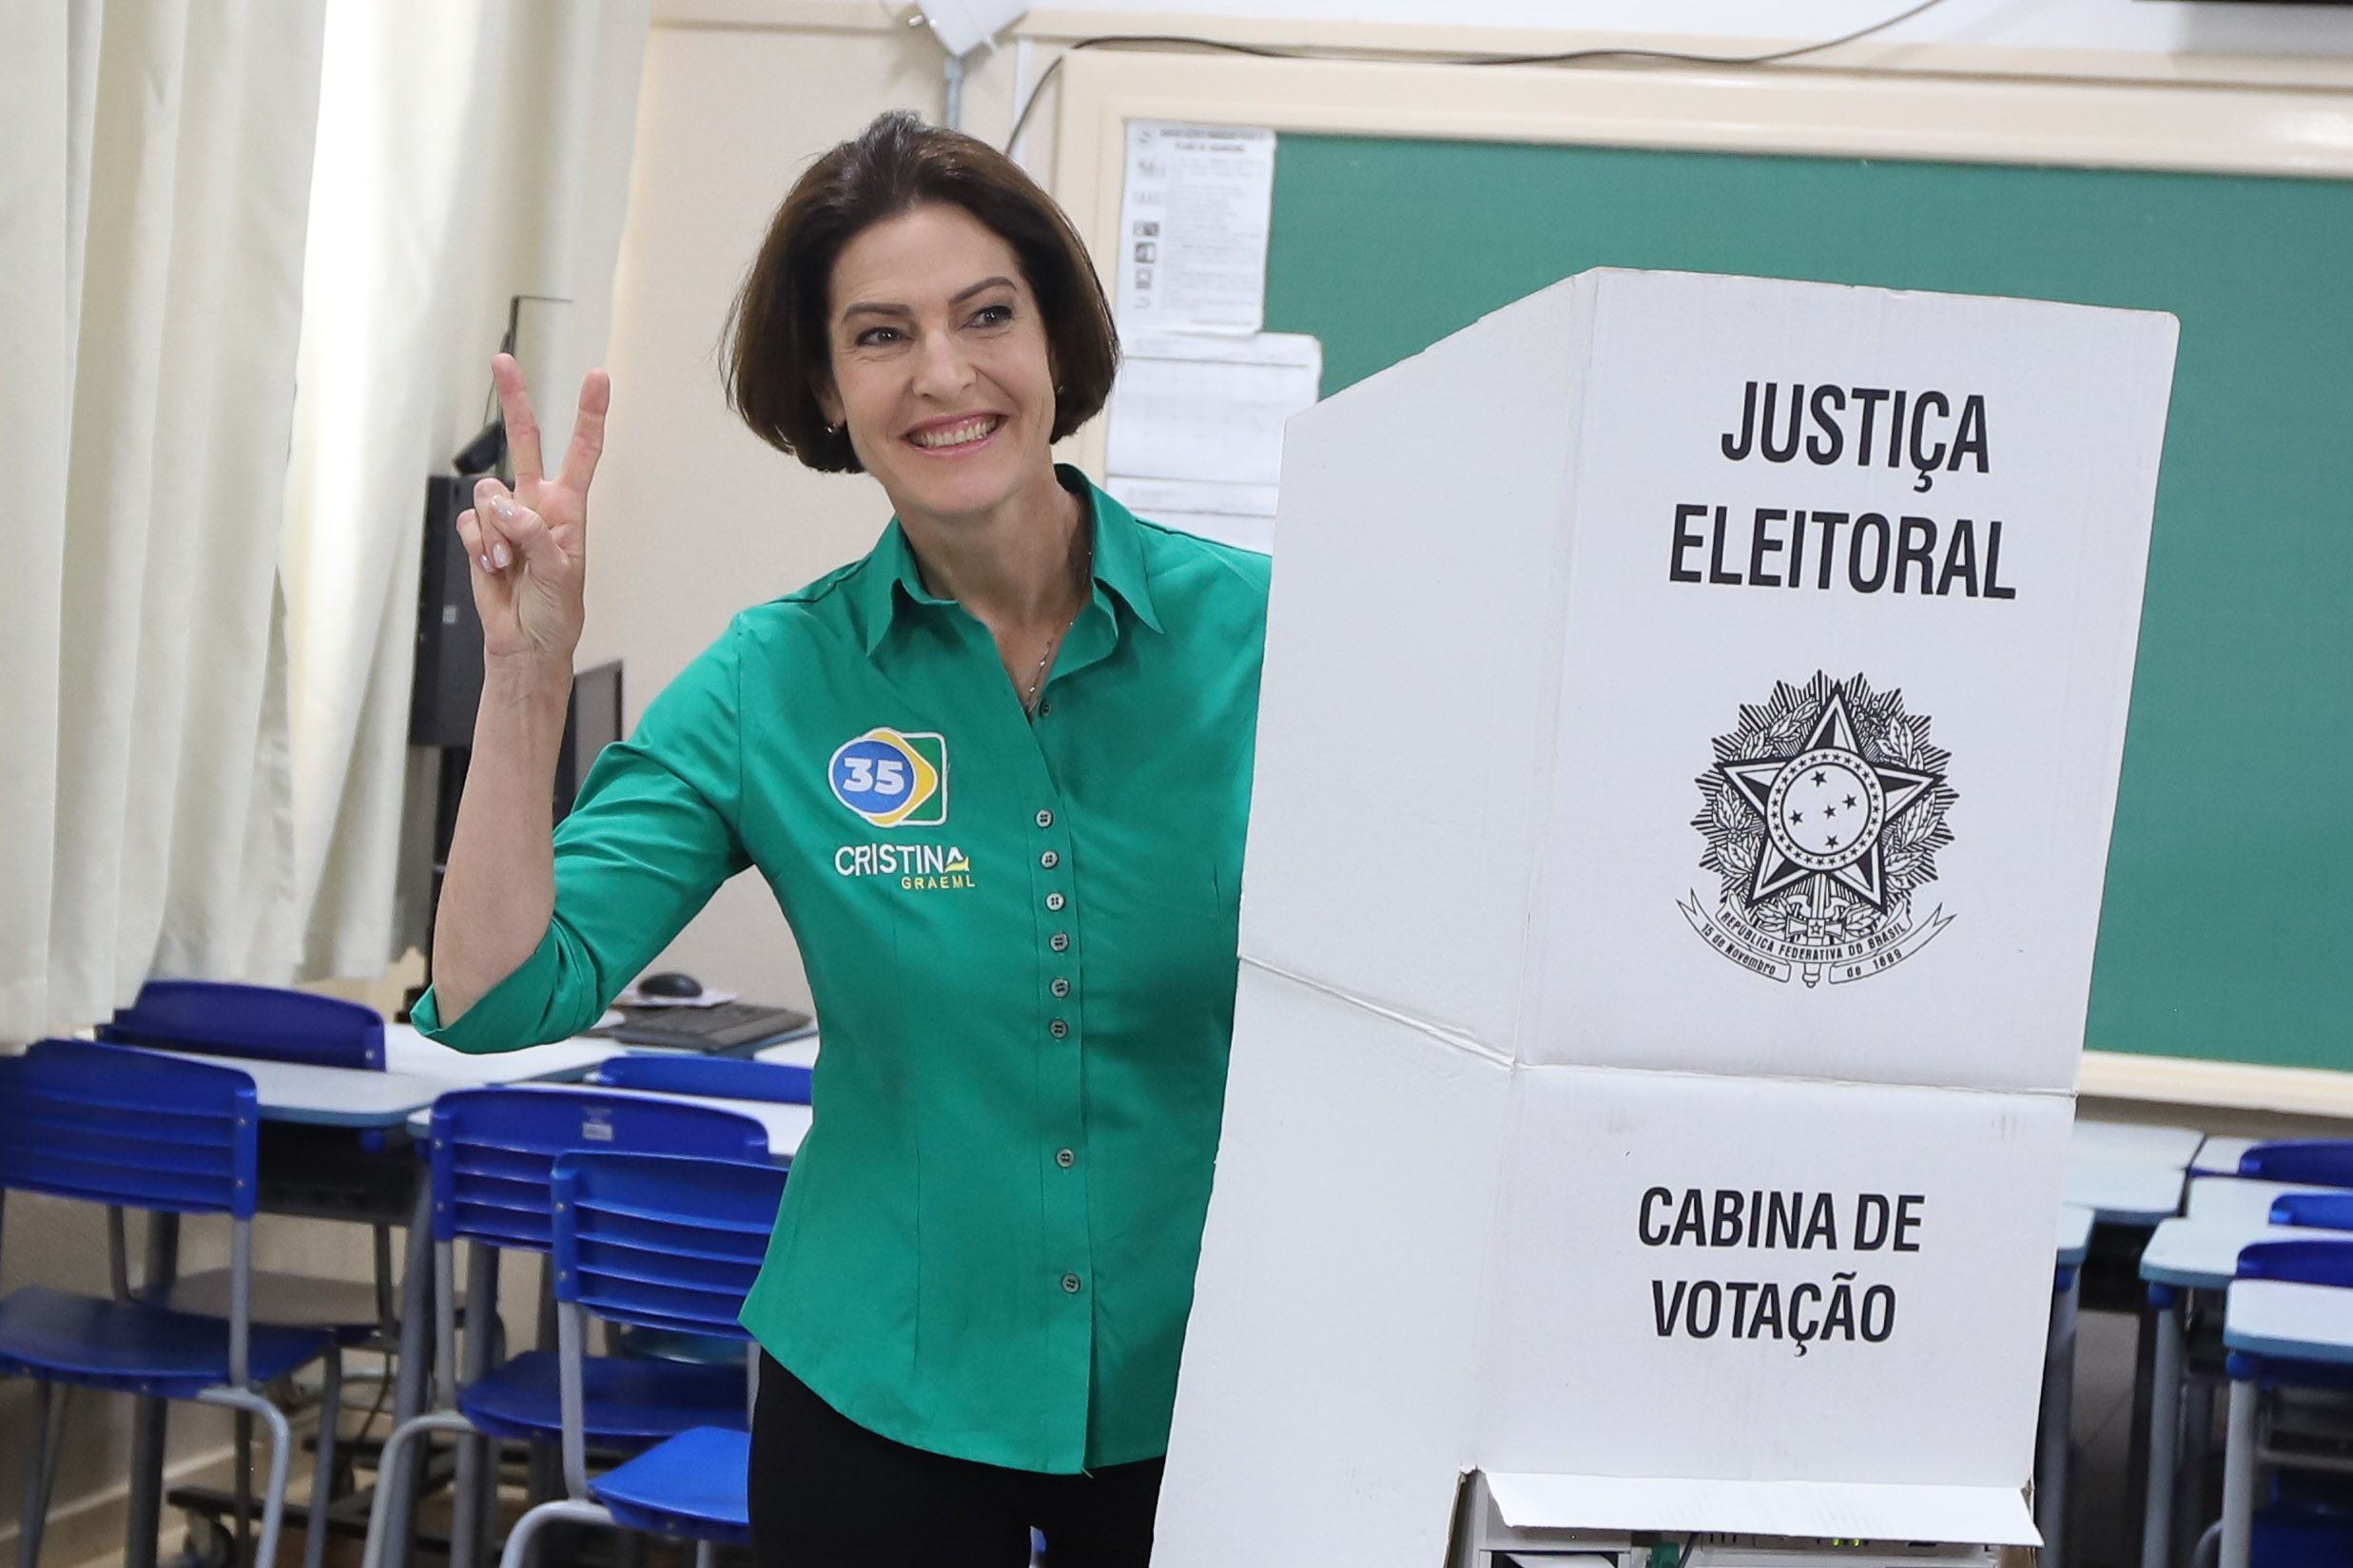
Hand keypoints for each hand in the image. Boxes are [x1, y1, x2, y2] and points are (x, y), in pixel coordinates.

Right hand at [455, 354, 609, 662]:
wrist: (526, 642)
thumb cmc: (556, 611)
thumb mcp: (561, 574)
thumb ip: (536, 536)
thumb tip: (505, 507)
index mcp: (570, 508)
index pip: (583, 452)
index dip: (590, 415)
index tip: (599, 377)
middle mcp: (537, 504)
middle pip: (525, 441)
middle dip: (515, 400)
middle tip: (503, 359)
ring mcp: (507, 517)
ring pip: (487, 491)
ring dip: (495, 529)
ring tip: (509, 562)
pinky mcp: (481, 534)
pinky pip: (470, 521)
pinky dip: (479, 545)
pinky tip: (493, 567)